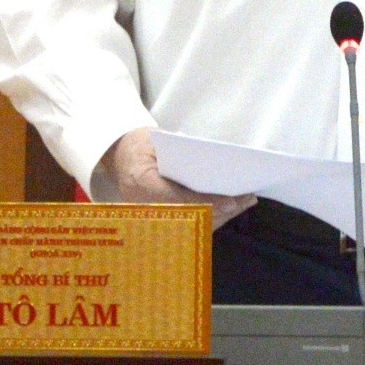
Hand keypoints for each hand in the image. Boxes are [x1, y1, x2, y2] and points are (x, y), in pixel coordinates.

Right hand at [102, 127, 256, 229]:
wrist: (121, 157)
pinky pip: (189, 226)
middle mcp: (144, 207)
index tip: (230, 202)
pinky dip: (211, 218)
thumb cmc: (141, 144)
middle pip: (189, 218)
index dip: (206, 204)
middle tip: (244, 201)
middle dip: (219, 211)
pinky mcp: (161, 223)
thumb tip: (210, 160)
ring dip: (220, 216)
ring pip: (192, 226)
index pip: (178, 200)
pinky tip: (230, 208)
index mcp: (140, 181)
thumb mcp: (155, 138)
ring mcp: (151, 219)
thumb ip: (178, 149)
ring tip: (244, 203)